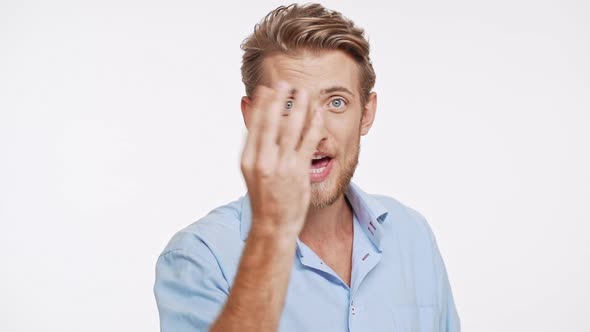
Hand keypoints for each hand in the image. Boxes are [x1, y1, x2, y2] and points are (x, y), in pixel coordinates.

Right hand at [240, 82, 323, 237]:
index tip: (266, 89)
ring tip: (304, 92)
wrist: (273, 224)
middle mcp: (263, 160)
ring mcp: (281, 166)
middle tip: (285, 82)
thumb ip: (254, 149)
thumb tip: (253, 126)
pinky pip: (308, 143)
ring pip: (291, 128)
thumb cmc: (264, 198)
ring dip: (299, 107)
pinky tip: (318, 114)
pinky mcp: (298, 172)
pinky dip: (314, 125)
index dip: (262, 105)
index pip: (255, 125)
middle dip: (279, 100)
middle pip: (272, 122)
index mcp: (249, 159)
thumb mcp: (251, 172)